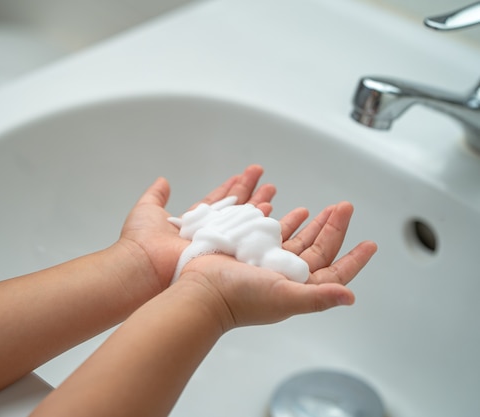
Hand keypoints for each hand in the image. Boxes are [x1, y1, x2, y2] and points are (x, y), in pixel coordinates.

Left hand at [118, 165, 274, 289]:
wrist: (143, 267)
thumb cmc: (141, 240)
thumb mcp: (147, 210)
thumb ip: (156, 195)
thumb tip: (163, 180)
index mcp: (191, 224)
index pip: (216, 203)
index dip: (231, 189)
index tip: (244, 175)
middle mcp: (207, 234)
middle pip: (234, 212)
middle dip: (251, 195)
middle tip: (269, 183)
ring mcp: (217, 246)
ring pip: (243, 223)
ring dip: (258, 207)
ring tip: (272, 191)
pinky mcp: (223, 257)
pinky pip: (243, 239)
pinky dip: (257, 226)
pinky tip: (269, 212)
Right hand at [178, 202, 376, 330]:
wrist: (201, 290)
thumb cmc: (242, 298)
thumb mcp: (284, 296)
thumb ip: (318, 297)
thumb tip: (350, 297)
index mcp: (298, 288)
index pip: (334, 272)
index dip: (354, 259)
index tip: (370, 243)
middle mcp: (285, 276)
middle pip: (318, 250)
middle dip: (333, 228)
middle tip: (344, 206)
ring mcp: (267, 264)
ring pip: (298, 239)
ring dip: (312, 224)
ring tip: (325, 209)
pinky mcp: (250, 251)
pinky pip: (274, 233)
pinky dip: (285, 221)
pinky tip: (291, 211)